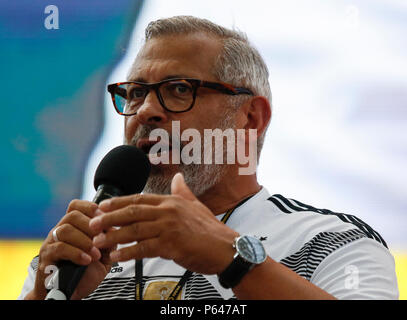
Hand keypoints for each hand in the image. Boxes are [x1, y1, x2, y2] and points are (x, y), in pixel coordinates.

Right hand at [29, 200, 114, 299]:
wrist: (71, 293)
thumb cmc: (86, 272)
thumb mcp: (104, 254)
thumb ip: (109, 239)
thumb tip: (114, 227)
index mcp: (73, 227)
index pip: (75, 206)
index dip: (90, 208)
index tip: (103, 217)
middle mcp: (59, 231)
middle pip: (72, 215)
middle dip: (91, 225)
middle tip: (102, 238)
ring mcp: (51, 243)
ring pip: (65, 230)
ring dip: (85, 241)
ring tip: (96, 254)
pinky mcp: (46, 258)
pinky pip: (60, 248)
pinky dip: (77, 253)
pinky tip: (87, 260)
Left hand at [89, 173, 238, 274]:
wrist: (226, 249)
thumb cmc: (211, 230)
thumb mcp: (196, 205)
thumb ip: (183, 191)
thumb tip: (178, 177)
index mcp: (171, 202)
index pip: (139, 198)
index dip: (118, 202)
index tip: (102, 206)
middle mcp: (169, 211)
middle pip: (132, 212)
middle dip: (109, 218)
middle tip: (93, 224)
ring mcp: (170, 227)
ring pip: (135, 230)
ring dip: (114, 236)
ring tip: (99, 242)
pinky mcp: (172, 245)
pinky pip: (144, 248)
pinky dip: (129, 252)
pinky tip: (118, 256)